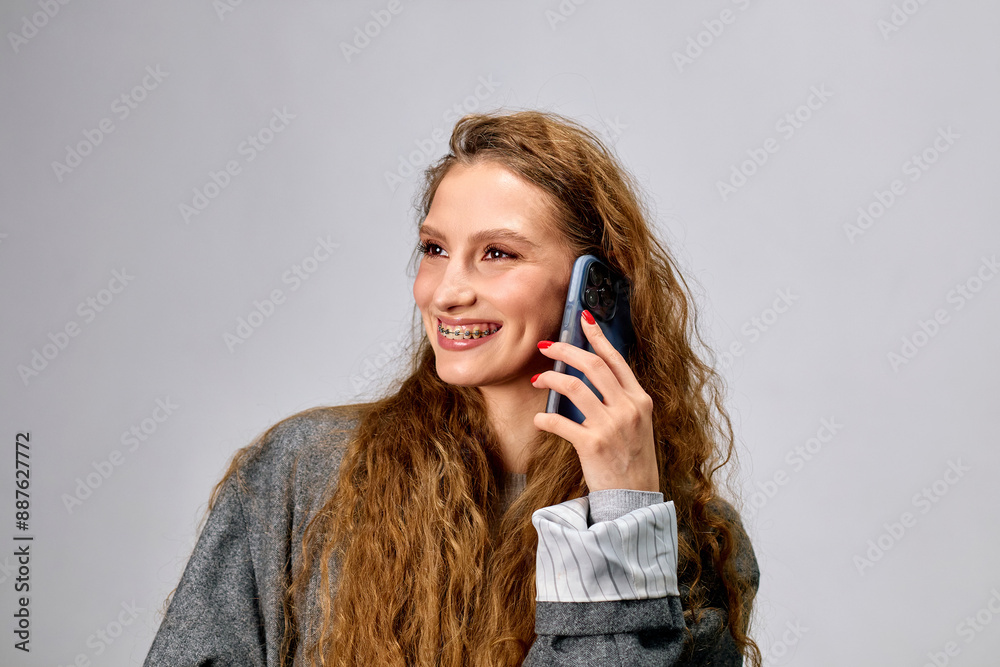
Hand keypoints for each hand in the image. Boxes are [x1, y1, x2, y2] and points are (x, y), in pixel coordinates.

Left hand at [530, 310, 658, 492]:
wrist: (635, 499)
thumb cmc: (632, 460)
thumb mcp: (637, 425)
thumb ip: (621, 400)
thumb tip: (593, 376)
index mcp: (640, 400)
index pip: (616, 360)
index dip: (597, 337)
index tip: (582, 319)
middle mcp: (628, 409)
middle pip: (592, 366)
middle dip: (565, 350)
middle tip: (546, 347)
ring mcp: (611, 426)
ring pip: (573, 387)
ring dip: (550, 379)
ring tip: (538, 380)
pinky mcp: (592, 445)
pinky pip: (560, 422)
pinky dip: (545, 418)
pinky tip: (539, 419)